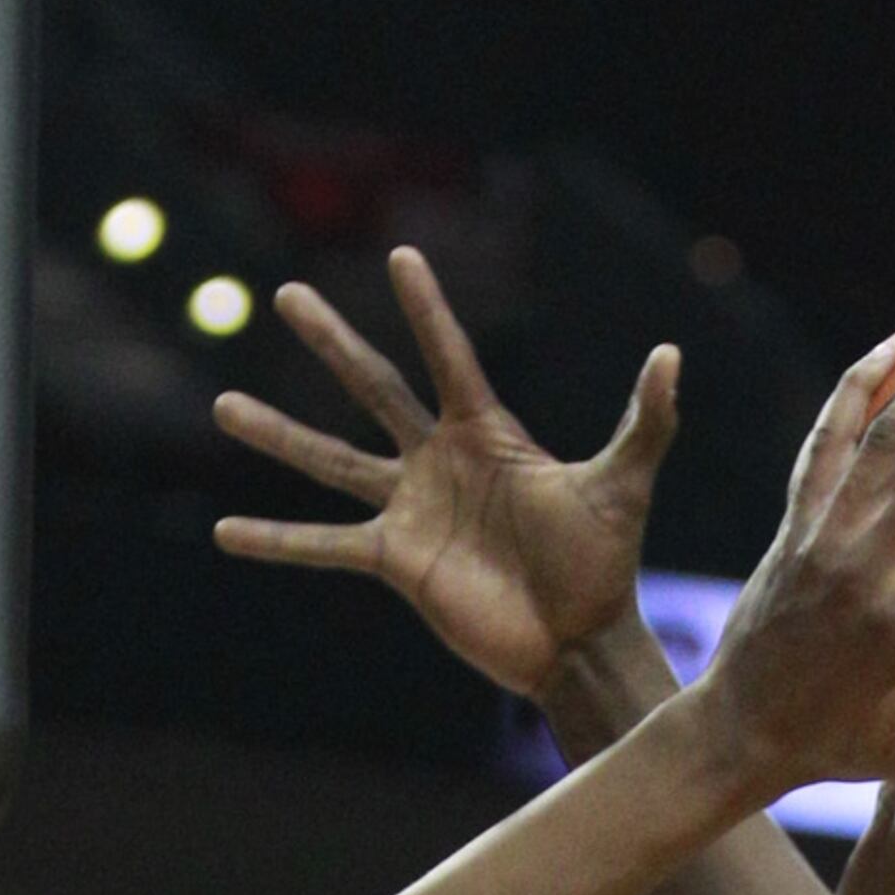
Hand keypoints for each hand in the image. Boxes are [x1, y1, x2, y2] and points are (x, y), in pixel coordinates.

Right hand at [214, 244, 673, 700]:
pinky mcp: (394, 558)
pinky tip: (226, 529)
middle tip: (287, 294)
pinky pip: (324, 543)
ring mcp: (410, 507)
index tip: (399, 254)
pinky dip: (276, 539)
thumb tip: (671, 355)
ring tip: (223, 404)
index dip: (427, 308)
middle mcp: (439, 460)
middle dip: (331, 341)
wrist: (577, 640)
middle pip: (373, 387)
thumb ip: (645, 421)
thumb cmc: (603, 560)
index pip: (449, 356)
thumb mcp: (622, 483)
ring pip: (330, 460)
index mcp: (487, 432)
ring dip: (278, 433)